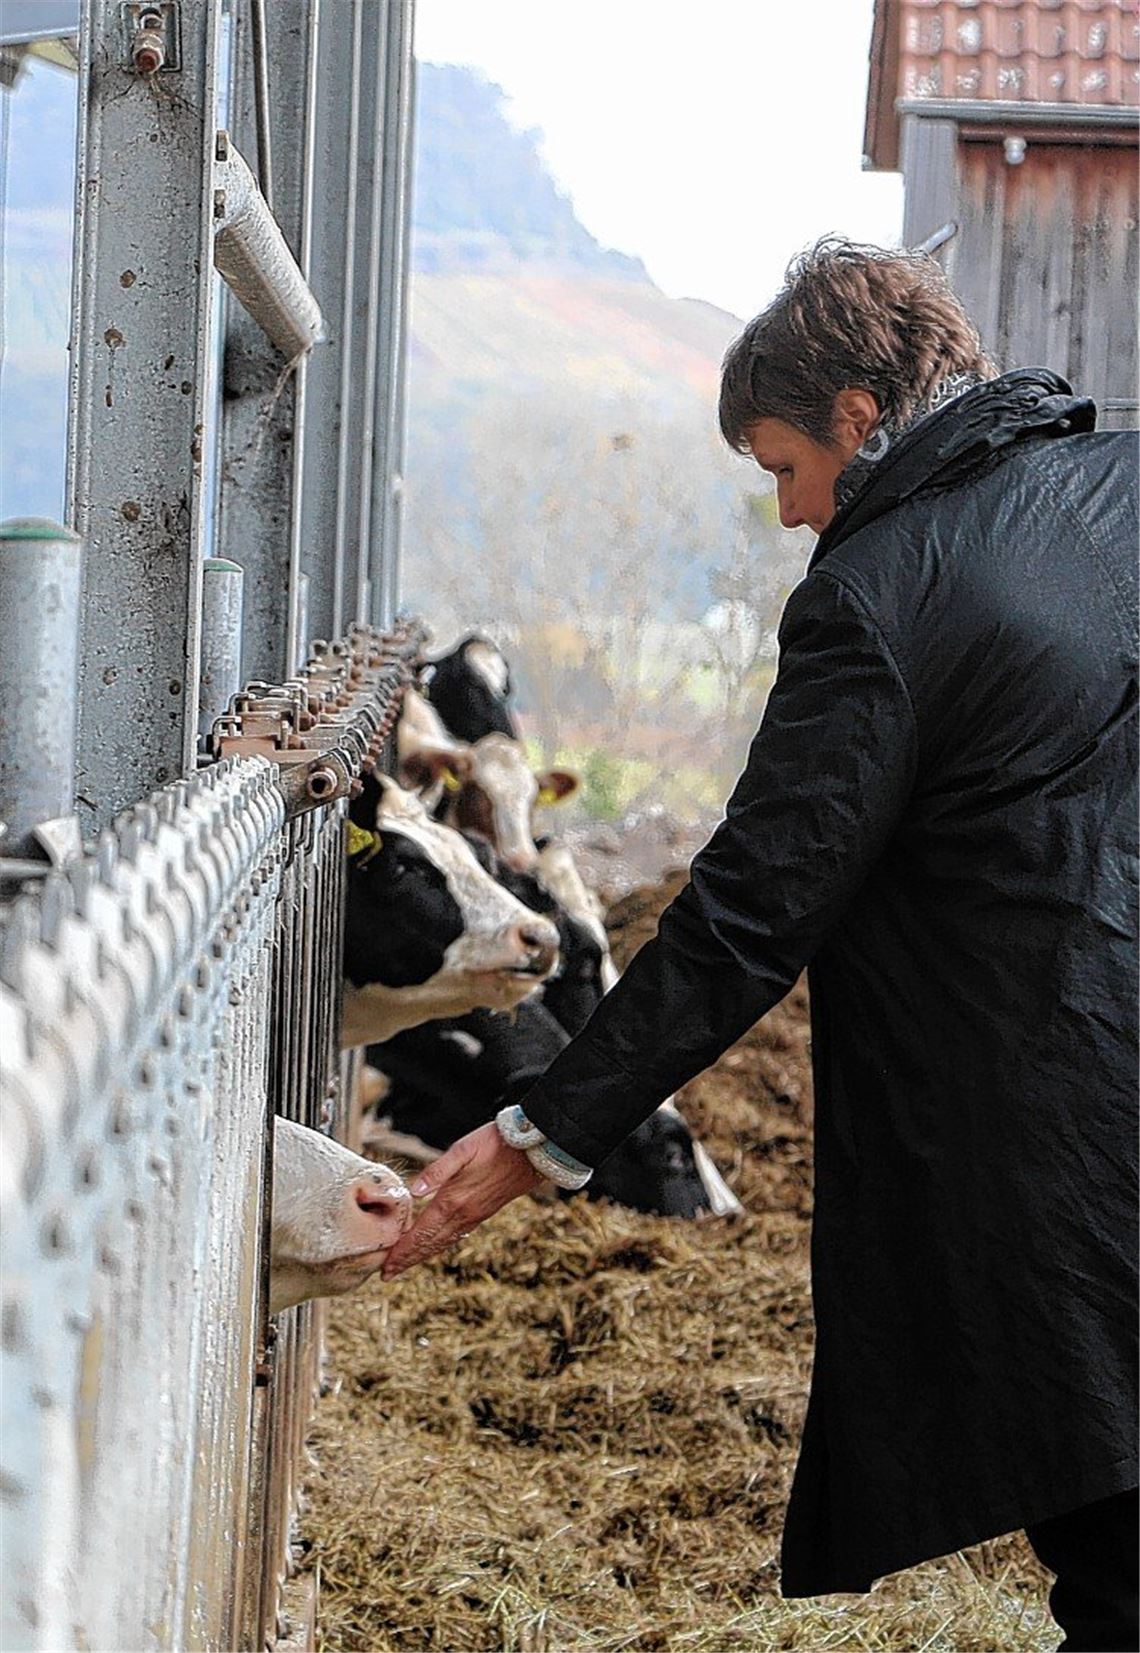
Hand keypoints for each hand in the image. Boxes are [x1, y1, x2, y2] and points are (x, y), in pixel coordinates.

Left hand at [381, 1120, 543, 1277]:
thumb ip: (437, 1170)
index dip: (403, 1251)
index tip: (386, 1266)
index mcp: (454, 1200)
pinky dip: (439, 1245)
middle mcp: (463, 1214)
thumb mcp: (463, 1149)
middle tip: (387, 1275)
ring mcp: (475, 1216)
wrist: (532, 1152)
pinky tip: (434, 1245)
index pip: (421, 1233)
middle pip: (430, 1244)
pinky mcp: (483, 1213)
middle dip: (407, 1259)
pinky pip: (456, 1236)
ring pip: (443, 1242)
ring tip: (405, 1265)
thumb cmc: (496, 1144)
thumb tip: (414, 1191)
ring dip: (422, 1255)